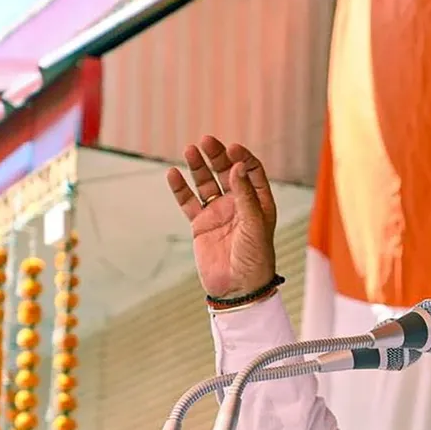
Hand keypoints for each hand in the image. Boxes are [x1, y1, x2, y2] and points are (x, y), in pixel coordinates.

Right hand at [167, 135, 277, 298]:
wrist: (238, 288)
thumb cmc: (255, 258)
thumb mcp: (254, 224)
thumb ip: (244, 195)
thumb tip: (236, 166)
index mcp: (258, 202)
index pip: (250, 171)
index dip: (241, 158)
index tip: (232, 149)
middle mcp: (238, 204)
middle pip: (227, 172)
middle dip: (217, 155)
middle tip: (207, 141)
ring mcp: (218, 213)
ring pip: (206, 183)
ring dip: (198, 166)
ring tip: (190, 149)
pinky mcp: (201, 224)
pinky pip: (188, 202)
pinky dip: (180, 188)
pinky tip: (173, 173)